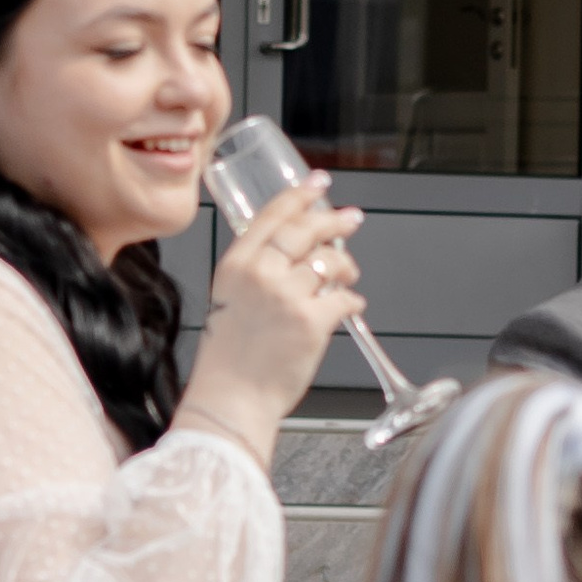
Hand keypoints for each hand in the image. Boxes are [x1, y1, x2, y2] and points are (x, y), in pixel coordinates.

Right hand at [175, 178, 364, 466]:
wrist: (231, 398)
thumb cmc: (229, 357)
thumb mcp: (229, 299)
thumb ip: (255, 271)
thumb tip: (297, 251)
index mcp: (236, 265)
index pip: (272, 215)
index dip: (299, 194)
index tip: (318, 183)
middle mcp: (260, 273)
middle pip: (305, 230)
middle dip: (334, 220)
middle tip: (350, 218)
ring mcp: (287, 295)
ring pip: (330, 263)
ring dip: (345, 267)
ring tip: (347, 275)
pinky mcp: (311, 321)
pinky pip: (344, 298)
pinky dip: (352, 301)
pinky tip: (350, 306)